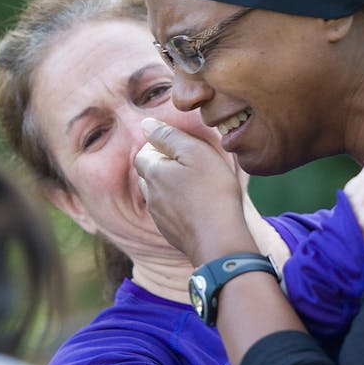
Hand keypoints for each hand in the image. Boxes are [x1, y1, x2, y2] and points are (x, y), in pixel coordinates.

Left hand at [135, 118, 250, 263]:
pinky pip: (169, 213)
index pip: (144, 153)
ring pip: (158, 195)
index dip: (161, 147)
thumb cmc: (212, 191)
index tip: (184, 148)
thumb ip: (169, 136)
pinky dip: (179, 206)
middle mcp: (150, 195)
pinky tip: (199, 205)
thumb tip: (146, 124)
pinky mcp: (171, 233)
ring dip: (171, 187)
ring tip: (196, 184)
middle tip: (192, 164)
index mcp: (153, 173)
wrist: (219, 240)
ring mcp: (159, 217)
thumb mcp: (196, 152)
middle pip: (149, 174)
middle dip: (164, 166)